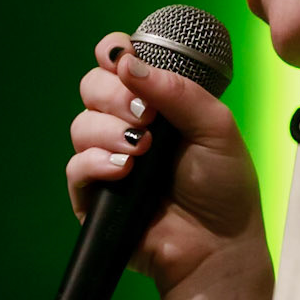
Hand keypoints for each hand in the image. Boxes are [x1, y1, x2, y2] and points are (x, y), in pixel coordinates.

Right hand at [67, 33, 272, 299]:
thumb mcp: (215, 127)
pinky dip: (96, 162)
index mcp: (157, 102)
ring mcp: (107, 160)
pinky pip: (76, 167)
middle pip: (92, 86)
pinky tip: (123, 170)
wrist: (219, 247)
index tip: (123, 58)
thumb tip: (128, 60)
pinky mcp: (94, 196)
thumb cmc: (224, 187)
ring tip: (143, 149)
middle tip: (148, 117)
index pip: (118, 62)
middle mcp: (127, 125)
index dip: (113, 52)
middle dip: (115, 94)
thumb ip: (178, 90)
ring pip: (81, 124)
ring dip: (110, 130)